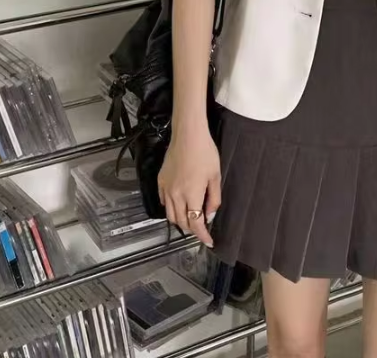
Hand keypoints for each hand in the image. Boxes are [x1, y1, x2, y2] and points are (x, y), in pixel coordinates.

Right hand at [158, 122, 220, 247]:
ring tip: (190, 219)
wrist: (188, 135)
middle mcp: (176, 195)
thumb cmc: (205, 152)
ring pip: (171, 215)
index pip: (196, 224)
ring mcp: (166, 188)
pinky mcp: (160, 181)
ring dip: (181, 221)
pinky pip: (164, 202)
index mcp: (191, 195)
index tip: (209, 241)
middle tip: (202, 228)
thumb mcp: (215, 176)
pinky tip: (179, 205)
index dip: (202, 235)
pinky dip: (171, 209)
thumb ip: (213, 199)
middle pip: (182, 222)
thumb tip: (210, 215)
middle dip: (192, 229)